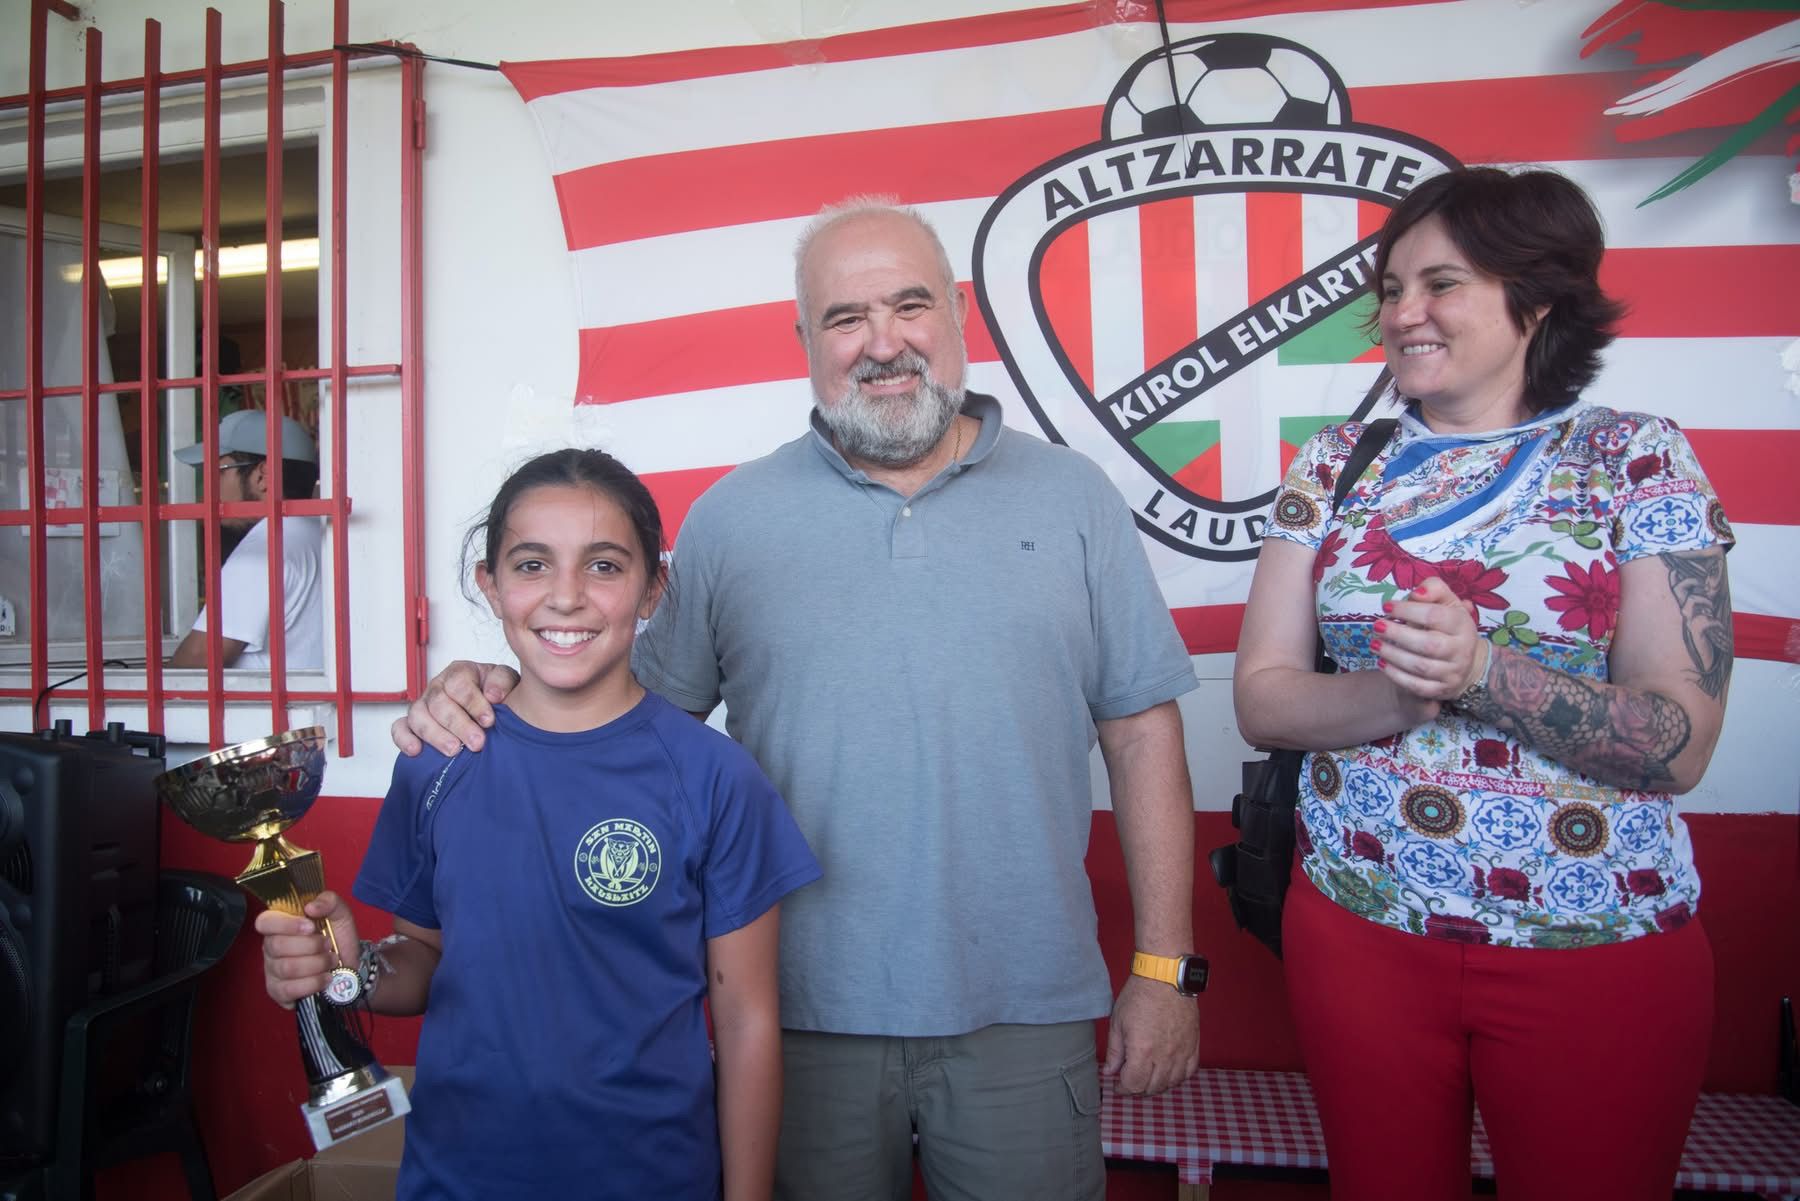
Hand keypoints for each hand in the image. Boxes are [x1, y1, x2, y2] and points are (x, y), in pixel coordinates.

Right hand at [256, 891, 359, 1008]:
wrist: (348, 966)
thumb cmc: (338, 937)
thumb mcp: (340, 914)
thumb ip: (329, 901)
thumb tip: (311, 906)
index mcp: (280, 925)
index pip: (264, 922)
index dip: (286, 925)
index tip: (311, 927)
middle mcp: (270, 948)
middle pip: (277, 946)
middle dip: (311, 946)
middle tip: (328, 945)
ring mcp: (272, 971)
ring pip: (286, 968)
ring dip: (316, 964)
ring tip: (331, 961)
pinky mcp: (278, 992)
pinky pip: (288, 990)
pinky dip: (313, 983)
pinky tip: (325, 978)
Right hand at [390, 660, 518, 756]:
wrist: (496, 712)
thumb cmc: (499, 696)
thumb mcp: (508, 683)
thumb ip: (502, 682)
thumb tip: (492, 694)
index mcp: (460, 672)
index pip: (458, 683)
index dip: (473, 702)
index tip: (489, 721)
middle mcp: (438, 687)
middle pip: (438, 702)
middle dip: (458, 724)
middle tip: (476, 743)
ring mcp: (424, 705)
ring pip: (418, 716)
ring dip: (436, 735)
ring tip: (454, 751)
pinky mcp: (413, 724)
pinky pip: (400, 728)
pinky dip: (404, 739)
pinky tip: (416, 751)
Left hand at [1102, 974, 1198, 1095]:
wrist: (1165, 976)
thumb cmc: (1139, 995)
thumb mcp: (1118, 1022)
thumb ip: (1114, 1051)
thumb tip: (1109, 1072)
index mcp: (1142, 1051)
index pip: (1134, 1084)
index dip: (1123, 1089)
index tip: (1118, 1085)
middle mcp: (1164, 1055)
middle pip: (1153, 1087)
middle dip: (1138, 1088)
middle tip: (1130, 1080)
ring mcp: (1182, 1051)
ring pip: (1172, 1082)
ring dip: (1158, 1085)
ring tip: (1148, 1076)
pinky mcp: (1193, 1044)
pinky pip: (1189, 1071)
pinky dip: (1178, 1076)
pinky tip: (1168, 1072)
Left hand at [1374, 576, 1486, 707]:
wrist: (1465, 662)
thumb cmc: (1448, 625)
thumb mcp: (1446, 602)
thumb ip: (1434, 589)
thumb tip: (1417, 592)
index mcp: (1463, 624)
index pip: (1435, 616)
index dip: (1408, 610)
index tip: (1386, 607)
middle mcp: (1462, 649)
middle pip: (1428, 644)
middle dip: (1398, 635)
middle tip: (1376, 626)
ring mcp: (1453, 672)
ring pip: (1421, 667)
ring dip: (1393, 655)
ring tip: (1375, 644)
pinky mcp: (1443, 690)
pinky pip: (1418, 687)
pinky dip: (1397, 676)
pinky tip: (1382, 664)